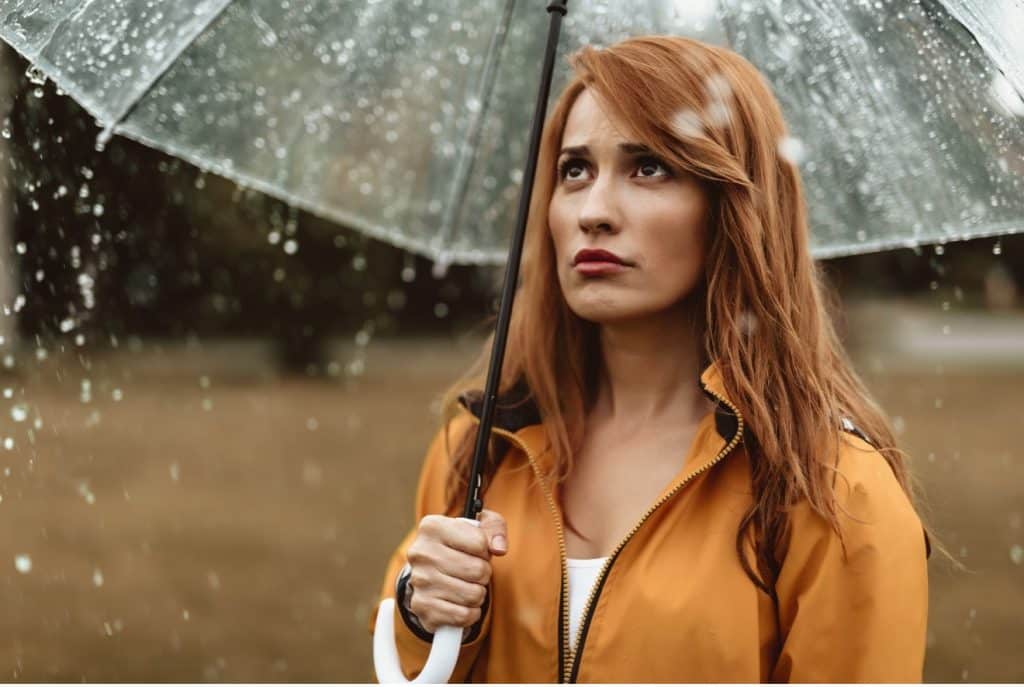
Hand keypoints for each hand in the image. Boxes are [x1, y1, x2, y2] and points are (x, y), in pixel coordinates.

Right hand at [403, 509, 507, 632]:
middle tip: (473, 571)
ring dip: (478, 593)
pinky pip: (463, 616)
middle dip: (484, 573)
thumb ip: (495, 528)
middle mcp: (421, 553)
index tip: (476, 551)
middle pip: (478, 570)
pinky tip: (461, 603)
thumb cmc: (459, 545)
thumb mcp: (478, 527)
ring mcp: (419, 581)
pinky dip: (470, 613)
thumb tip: (499, 548)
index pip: (480, 543)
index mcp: (432, 527)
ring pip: (473, 595)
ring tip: (467, 585)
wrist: (429, 571)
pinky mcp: (422, 607)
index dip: (485, 550)